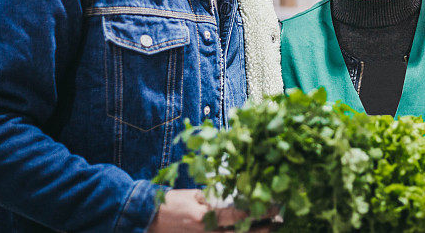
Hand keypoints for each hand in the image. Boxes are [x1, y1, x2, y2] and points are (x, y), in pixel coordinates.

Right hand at [146, 189, 276, 231]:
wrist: (147, 219)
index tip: (274, 207)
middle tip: (278, 222)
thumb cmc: (170, 203)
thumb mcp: (193, 195)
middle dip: (262, 229)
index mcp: (204, 218)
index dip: (258, 212)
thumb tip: (234, 197)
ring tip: (267, 229)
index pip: (238, 215)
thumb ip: (214, 198)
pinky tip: (247, 232)